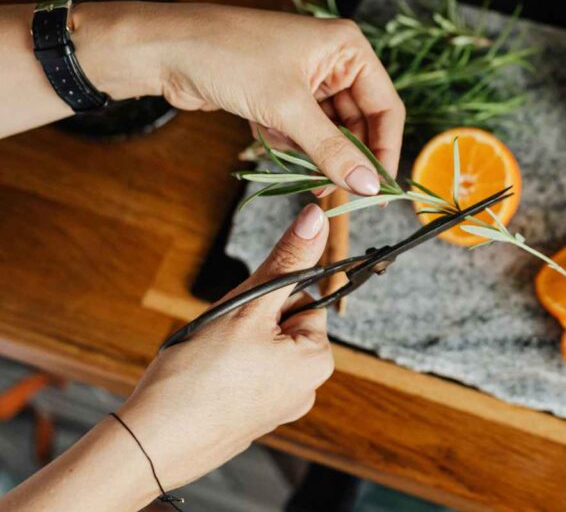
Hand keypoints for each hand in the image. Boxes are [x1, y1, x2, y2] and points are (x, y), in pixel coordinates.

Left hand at [73, 2, 404, 194]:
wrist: (163, 50)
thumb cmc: (229, 57)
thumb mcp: (287, 109)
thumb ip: (332, 150)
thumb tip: (369, 185)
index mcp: (348, 48)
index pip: (386, 108)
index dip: (385, 151)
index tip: (380, 192)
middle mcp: (334, 61)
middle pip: (360, 124)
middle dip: (344, 157)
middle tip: (333, 190)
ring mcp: (308, 79)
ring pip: (330, 133)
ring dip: (313, 154)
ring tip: (293, 162)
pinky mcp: (282, 96)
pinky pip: (303, 133)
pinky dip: (289, 145)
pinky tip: (265, 134)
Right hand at [117, 203, 334, 489]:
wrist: (151, 443)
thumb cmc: (200, 376)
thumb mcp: (248, 305)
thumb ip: (287, 260)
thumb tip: (318, 217)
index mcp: (318, 360)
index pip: (304, 299)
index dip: (267, 295)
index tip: (241, 311)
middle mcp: (307, 388)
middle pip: (281, 323)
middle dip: (248, 320)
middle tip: (219, 336)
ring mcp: (278, 408)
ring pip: (258, 348)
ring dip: (232, 342)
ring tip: (206, 360)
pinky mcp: (250, 420)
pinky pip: (242, 375)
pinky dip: (222, 369)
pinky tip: (201, 380)